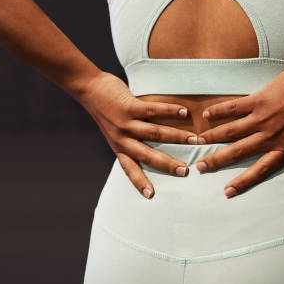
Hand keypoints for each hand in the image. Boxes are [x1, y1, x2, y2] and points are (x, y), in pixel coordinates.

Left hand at [75, 71, 197, 198]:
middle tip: (185, 171)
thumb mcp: (113, 130)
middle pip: (147, 156)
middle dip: (167, 164)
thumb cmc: (105, 109)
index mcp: (118, 147)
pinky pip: (153, 111)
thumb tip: (154, 145)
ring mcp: (125, 123)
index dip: (140, 182)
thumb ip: (129, 139)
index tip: (151, 195)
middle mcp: (121, 138)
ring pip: (155, 134)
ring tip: (194, 140)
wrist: (89, 88)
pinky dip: (170, 111)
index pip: (129, 169)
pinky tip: (184, 113)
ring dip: (176, 137)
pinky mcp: (128, 107)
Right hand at [194, 63, 283, 197]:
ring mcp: (262, 118)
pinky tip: (207, 115)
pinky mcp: (258, 100)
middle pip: (237, 152)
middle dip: (216, 161)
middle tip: (200, 168)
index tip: (227, 191)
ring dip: (212, 138)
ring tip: (197, 143)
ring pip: (231, 132)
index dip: (243, 182)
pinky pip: (234, 108)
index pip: (260, 170)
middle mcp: (270, 136)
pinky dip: (220, 112)